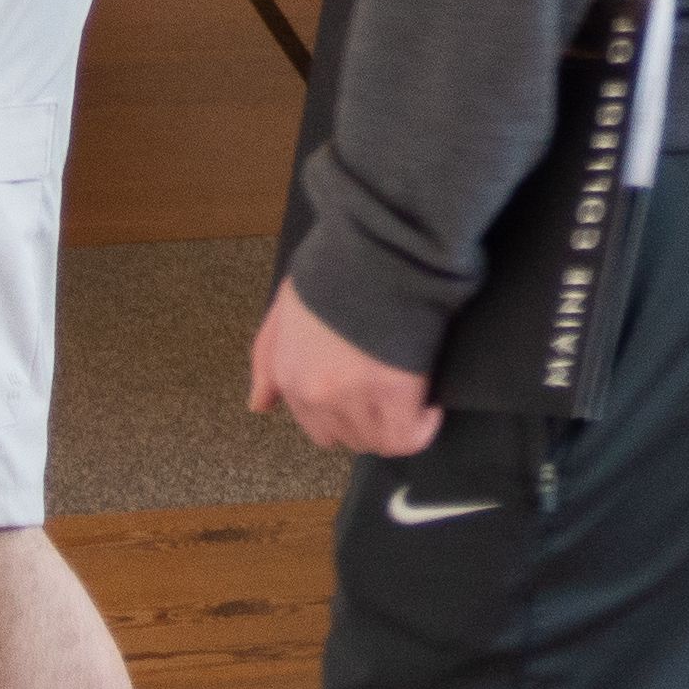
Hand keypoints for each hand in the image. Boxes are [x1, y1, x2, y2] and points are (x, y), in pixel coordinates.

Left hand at [247, 276, 441, 457]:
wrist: (376, 247)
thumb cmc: (334, 267)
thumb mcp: (285, 307)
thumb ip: (267, 359)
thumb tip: (260, 405)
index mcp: (288, 373)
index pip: (312, 423)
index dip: (342, 411)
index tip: (363, 392)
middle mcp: (315, 394)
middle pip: (344, 437)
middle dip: (364, 421)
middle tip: (386, 394)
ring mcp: (354, 398)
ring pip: (375, 441)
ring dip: (393, 425)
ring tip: (410, 398)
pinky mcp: (394, 395)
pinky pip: (408, 437)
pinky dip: (422, 426)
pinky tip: (428, 407)